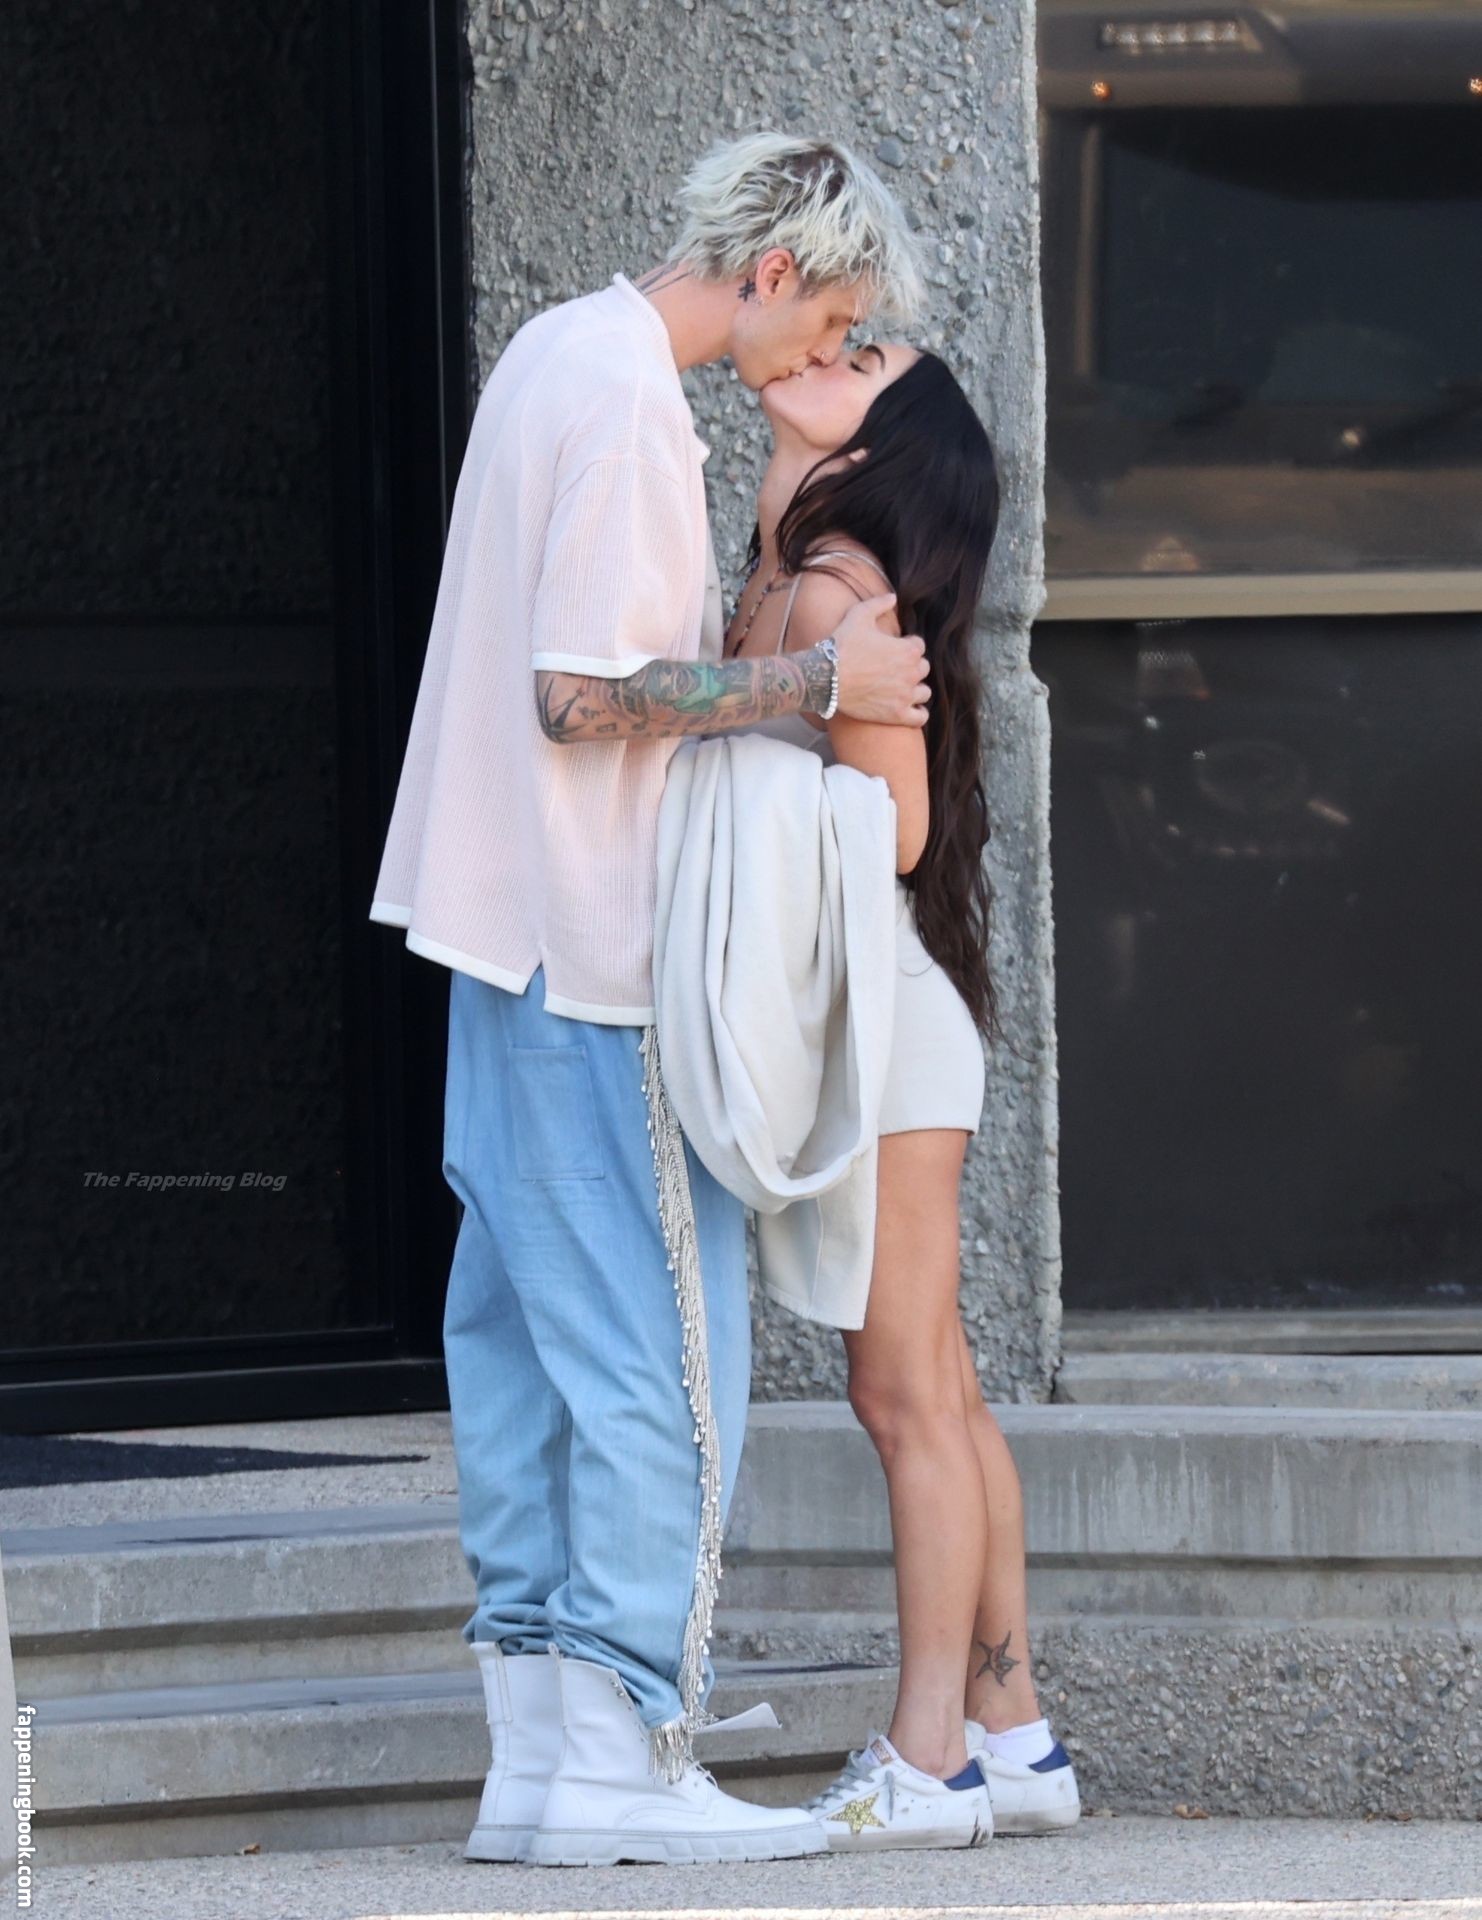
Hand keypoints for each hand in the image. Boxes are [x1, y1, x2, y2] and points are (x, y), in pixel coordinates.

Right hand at [830, 592, 929, 726]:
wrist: (825, 678)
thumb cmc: (842, 646)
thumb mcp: (858, 615)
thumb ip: (879, 603)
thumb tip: (893, 596)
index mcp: (908, 649)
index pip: (919, 646)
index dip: (906, 646)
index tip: (892, 650)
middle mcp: (912, 673)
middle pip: (923, 669)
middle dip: (911, 667)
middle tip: (892, 670)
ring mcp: (906, 696)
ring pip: (924, 692)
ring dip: (915, 690)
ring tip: (899, 689)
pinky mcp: (897, 715)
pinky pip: (920, 717)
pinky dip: (917, 713)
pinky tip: (907, 709)